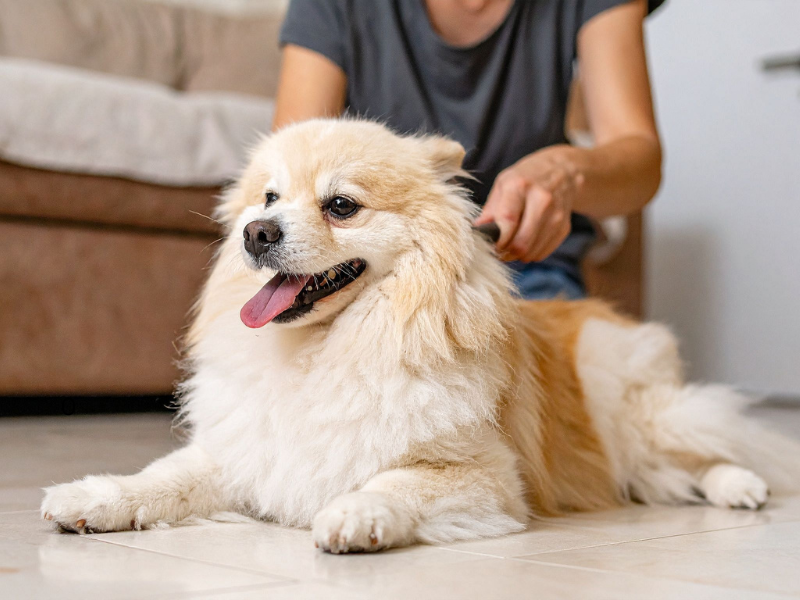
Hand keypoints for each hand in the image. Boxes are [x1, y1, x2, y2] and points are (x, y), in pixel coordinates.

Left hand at [475, 146, 584, 262]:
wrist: (563, 171)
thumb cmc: (526, 179)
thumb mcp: (503, 184)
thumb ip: (490, 210)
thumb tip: (477, 233)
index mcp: (520, 185)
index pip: (507, 222)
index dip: (496, 241)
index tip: (489, 245)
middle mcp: (542, 199)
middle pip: (521, 243)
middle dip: (506, 253)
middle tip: (498, 250)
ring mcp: (556, 214)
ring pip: (531, 252)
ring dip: (517, 255)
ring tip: (510, 244)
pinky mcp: (564, 227)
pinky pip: (542, 253)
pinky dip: (531, 253)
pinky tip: (526, 241)